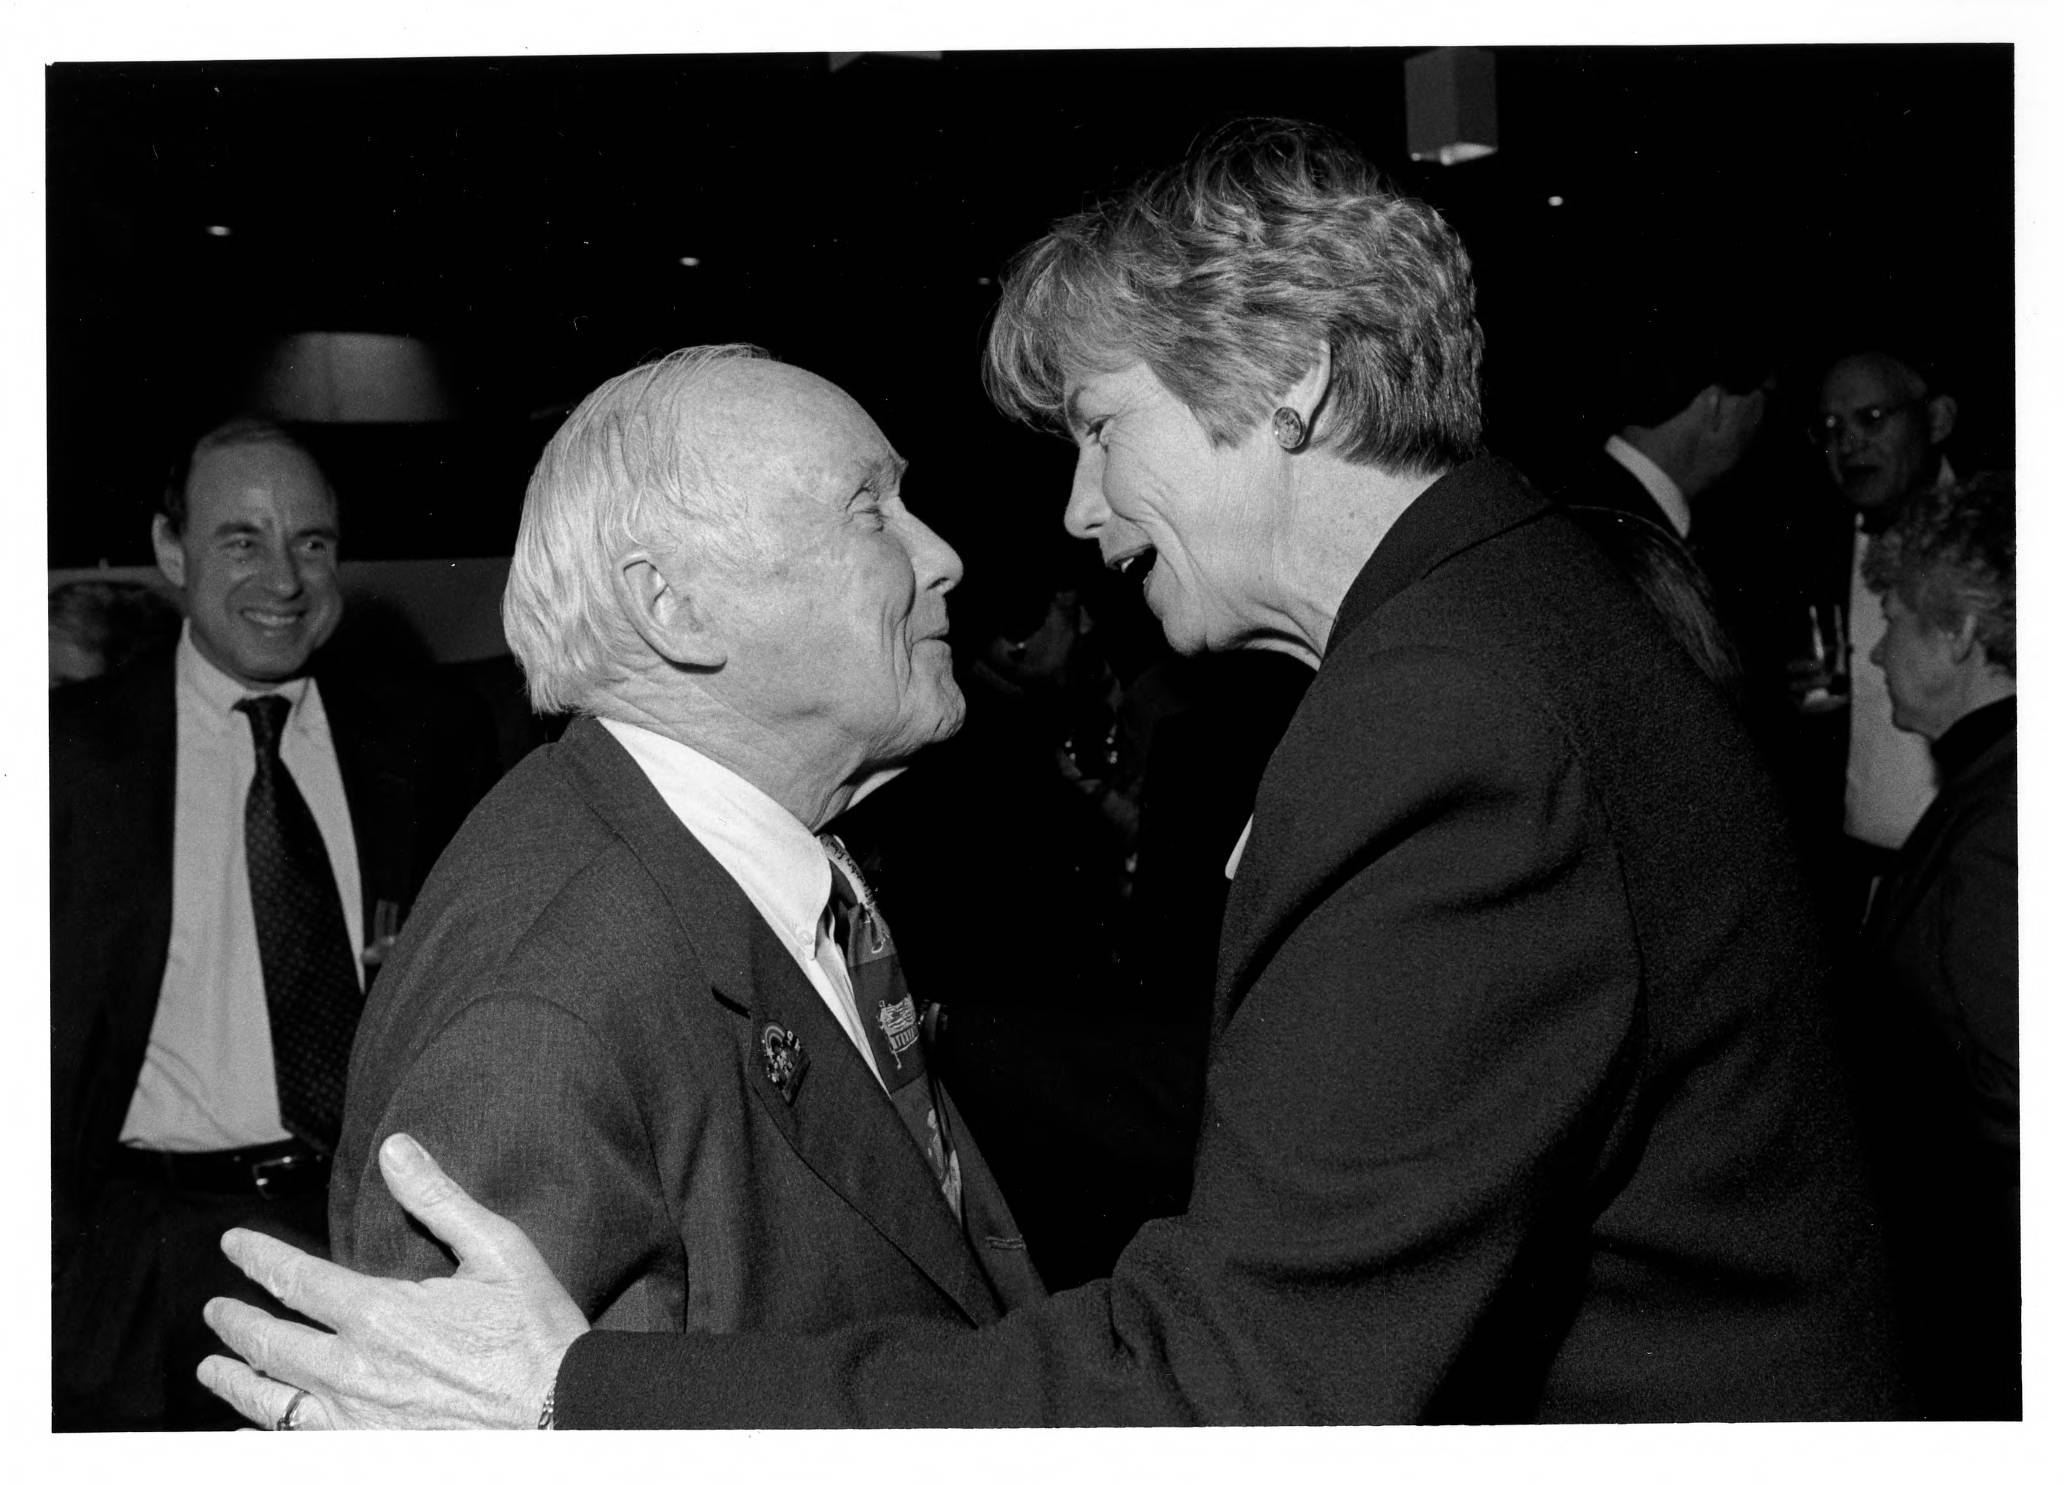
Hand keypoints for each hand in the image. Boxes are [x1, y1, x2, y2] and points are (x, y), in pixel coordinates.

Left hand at [198, 1133, 589, 1428]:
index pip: (296, 1279)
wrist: (562, 1419)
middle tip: (215, 1312)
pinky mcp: (366, 1455)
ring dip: (235, 1383)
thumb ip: (439, 1200)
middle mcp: (353, 1371)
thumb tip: (396, 1150)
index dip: (259, 1258)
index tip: (233, 1245)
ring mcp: (354, 1422)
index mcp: (380, 1314)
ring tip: (214, 1369)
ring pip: (272, 1402)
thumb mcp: (499, 1251)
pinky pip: (294, 1447)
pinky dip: (261, 1438)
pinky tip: (248, 1433)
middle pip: (271, 1345)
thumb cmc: (537, 1336)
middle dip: (237, 1323)